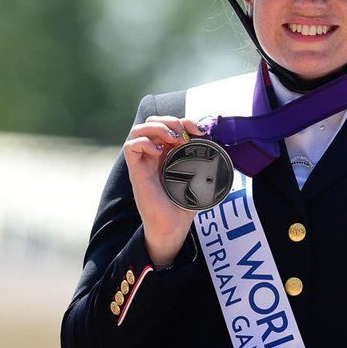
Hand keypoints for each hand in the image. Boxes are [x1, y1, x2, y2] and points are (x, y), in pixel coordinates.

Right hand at [122, 115, 205, 264]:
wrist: (173, 226)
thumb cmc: (184, 204)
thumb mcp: (200, 178)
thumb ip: (206, 160)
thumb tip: (216, 144)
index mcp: (168, 152)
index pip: (169, 124)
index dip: (184, 120)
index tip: (200, 130)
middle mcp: (154, 154)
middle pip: (152, 121)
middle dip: (169, 121)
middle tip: (183, 136)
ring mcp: (143, 162)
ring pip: (138, 129)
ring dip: (157, 128)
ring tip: (172, 139)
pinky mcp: (136, 172)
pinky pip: (130, 147)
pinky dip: (145, 142)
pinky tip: (160, 152)